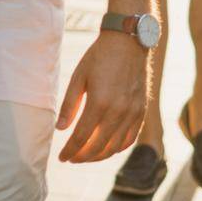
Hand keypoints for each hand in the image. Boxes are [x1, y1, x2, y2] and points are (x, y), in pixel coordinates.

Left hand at [55, 31, 151, 162]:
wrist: (128, 42)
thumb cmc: (99, 57)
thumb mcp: (78, 77)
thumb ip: (69, 105)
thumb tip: (60, 129)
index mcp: (99, 103)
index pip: (81, 137)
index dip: (70, 150)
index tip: (62, 157)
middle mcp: (118, 112)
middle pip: (98, 147)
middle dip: (82, 157)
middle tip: (72, 158)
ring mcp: (133, 113)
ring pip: (115, 147)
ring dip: (99, 156)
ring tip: (86, 156)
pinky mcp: (142, 112)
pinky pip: (130, 139)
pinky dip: (117, 148)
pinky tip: (106, 148)